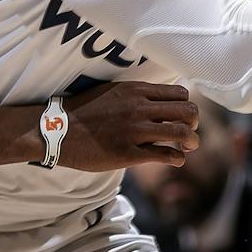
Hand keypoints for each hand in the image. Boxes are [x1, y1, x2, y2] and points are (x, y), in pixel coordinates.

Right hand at [58, 82, 198, 171]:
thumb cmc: (83, 111)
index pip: (180, 93)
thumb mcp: (112, 91)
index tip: (182, 116)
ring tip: (187, 147)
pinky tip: (175, 160)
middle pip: (188, 111)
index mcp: (136, 90)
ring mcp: (135, 131)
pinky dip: (177, 158)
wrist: (57, 129)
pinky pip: (166, 155)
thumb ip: (136, 94)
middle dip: (194, 123)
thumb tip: (157, 99)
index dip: (187, 106)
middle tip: (189, 133)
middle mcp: (139, 108)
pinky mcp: (128, 153)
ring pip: (182, 133)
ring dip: (191, 142)